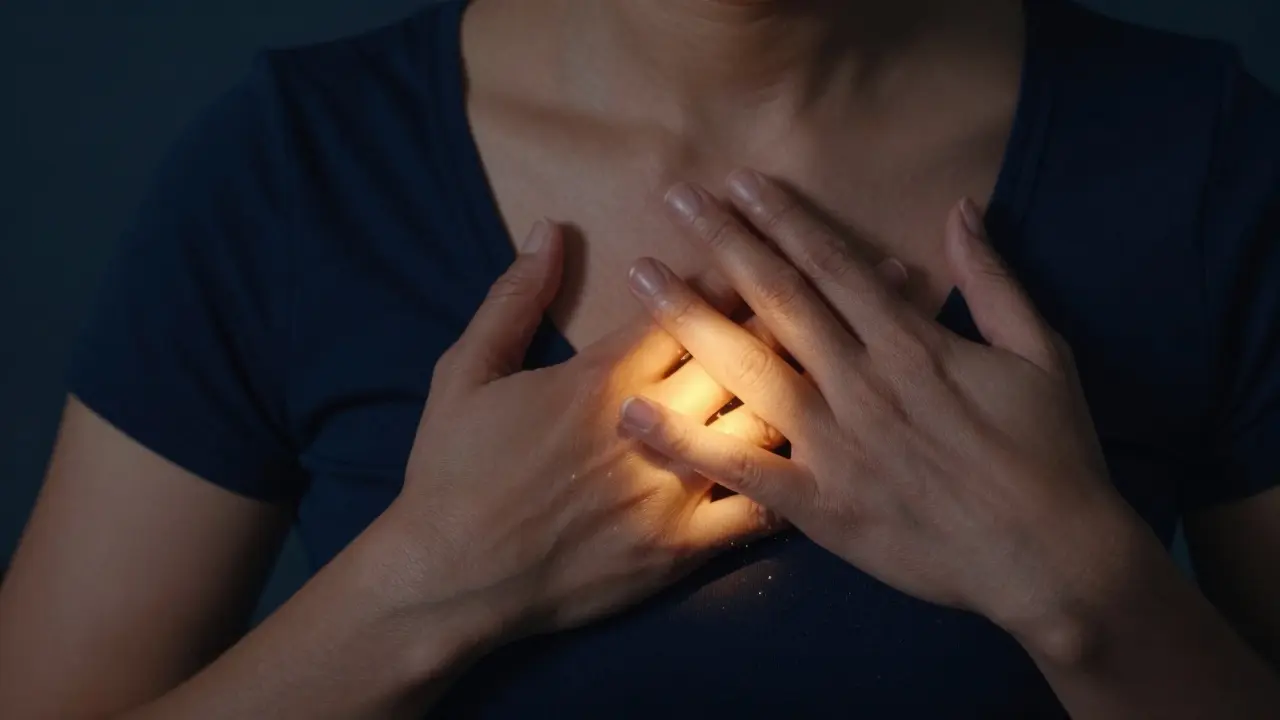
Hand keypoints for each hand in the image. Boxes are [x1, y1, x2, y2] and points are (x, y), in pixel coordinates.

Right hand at [376, 220, 788, 645]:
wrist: (448, 579)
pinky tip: (810, 461)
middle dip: (779, 322)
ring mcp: (671, 491)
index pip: (688, 308)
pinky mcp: (681, 550)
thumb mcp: (464, 372)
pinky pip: (757, 512)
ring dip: (794, 393)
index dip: (728, 276)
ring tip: (823, 371)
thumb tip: (551, 227)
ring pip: (762, 426)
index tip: (757, 254)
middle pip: (739, 357)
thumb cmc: (451, 470)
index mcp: (602, 378)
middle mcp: (650, 426)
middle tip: (813, 301)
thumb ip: (512, 297)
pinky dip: (788, 481)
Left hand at [617, 171, 1141, 639]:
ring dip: (690, 317)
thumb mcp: (1041, 353)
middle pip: (780, 298)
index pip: (832, 264)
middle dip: (724, 242)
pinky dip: (687, 443)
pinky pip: (744, 470)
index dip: (782, 217)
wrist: (1054, 560)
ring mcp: (836, 444)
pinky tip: (634, 415)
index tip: (738, 182)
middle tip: (675, 198)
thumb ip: (991, 280)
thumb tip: (960, 209)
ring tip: (641, 275)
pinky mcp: (821, 506)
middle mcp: (863, 382)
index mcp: (912, 344)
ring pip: (749, 368)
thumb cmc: (1053, 454)